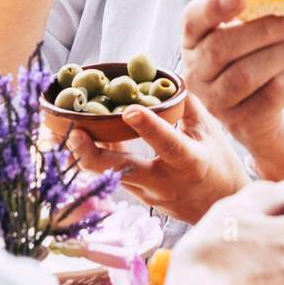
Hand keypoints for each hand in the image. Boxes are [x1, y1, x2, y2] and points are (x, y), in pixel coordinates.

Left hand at [66, 93, 249, 223]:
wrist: (220, 207)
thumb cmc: (219, 165)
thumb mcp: (210, 132)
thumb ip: (187, 105)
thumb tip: (167, 77)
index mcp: (189, 162)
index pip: (167, 144)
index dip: (149, 127)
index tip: (129, 109)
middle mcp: (164, 182)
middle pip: (122, 171)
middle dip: (92, 155)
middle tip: (73, 133)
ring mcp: (147, 193)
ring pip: (109, 174)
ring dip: (85, 154)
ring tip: (63, 130)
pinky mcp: (136, 196)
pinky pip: (112, 174)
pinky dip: (96, 156)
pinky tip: (79, 138)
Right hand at [181, 0, 283, 181]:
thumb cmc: (271, 70)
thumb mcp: (266, 35)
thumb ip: (270, 8)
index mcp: (196, 43)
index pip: (193, 20)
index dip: (213, 6)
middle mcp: (198, 74)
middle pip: (221, 47)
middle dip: (265, 28)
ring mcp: (218, 103)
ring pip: (245, 74)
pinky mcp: (245, 124)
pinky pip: (270, 95)